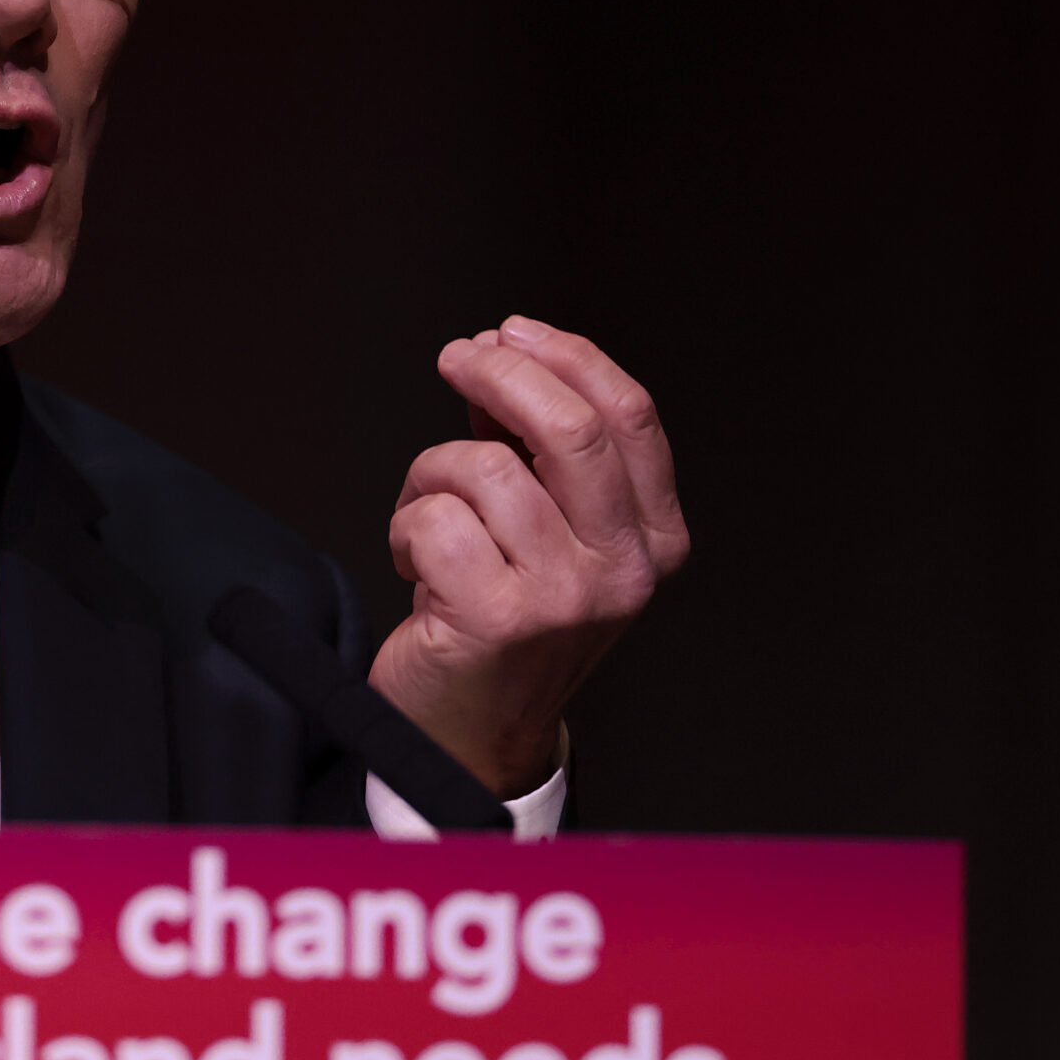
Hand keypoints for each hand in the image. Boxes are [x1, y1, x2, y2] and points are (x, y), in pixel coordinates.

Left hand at [369, 315, 689, 796]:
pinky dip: (406, 525)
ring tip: (427, 512)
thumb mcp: (548, 530)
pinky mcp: (496, 620)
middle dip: (502, 372)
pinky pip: (435, 520)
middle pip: (570, 428)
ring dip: (433, 472)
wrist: (473, 729)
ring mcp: (564, 598)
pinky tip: (415, 561)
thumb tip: (502, 357)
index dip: (566, 356)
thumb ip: (537, 448)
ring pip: (484, 470)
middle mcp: (622, 570)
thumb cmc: (504, 617)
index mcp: (654, 539)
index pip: (629, 416)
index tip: (509, 331)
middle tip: (457, 358)